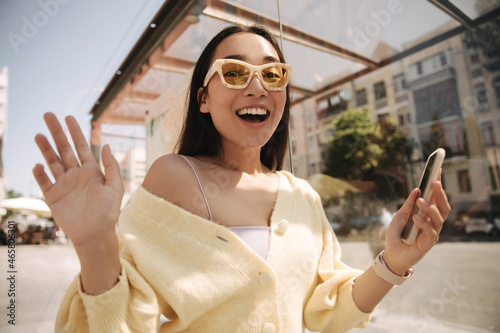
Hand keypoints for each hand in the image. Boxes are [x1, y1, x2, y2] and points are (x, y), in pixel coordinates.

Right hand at [33, 112, 123, 247]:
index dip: (75, 132)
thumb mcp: (115, 188)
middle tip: (47, 115)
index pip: (81, 146)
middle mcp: (76, 175)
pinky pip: (44, 182)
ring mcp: (64, 185)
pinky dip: (40, 173)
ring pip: (52, 162)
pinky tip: (38, 165)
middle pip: (64, 149)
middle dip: (56, 133)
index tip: (68, 117)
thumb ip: (111, 167)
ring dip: (45, 149)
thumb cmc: (108, 212)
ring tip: (38, 135)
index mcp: (92, 171)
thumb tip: (107, 145)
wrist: (95, 235)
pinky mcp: (53, 197)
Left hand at [383, 176, 450, 274]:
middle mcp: (433, 222)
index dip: (438, 184)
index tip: (438, 170)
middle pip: (443, 207)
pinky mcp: (428, 243)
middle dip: (440, 194)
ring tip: (420, 201)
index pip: (436, 198)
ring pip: (439, 218)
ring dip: (430, 208)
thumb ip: (409, 205)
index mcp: (427, 214)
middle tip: (434, 182)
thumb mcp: (400, 216)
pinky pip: (430, 232)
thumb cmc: (397, 235)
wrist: (391, 255)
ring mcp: (432, 233)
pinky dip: (423, 223)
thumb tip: (417, 189)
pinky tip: (416, 218)